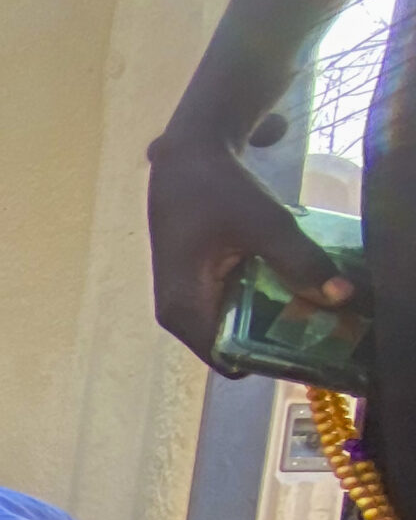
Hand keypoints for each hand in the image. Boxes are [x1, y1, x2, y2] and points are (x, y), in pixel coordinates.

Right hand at [147, 129, 352, 360]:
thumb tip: (341, 297)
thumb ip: (301, 262)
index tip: (308, 338)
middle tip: (316, 316)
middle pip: (233, 347)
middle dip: (274, 336)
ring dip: (267, 319)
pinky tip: (282, 282)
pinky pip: (227, 311)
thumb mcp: (266, 225)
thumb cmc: (217, 192)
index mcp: (185, 310)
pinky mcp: (190, 289)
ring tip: (303, 298)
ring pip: (231, 329)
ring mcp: (182, 303)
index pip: (230, 360)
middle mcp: (177, 317)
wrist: (186, 159)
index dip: (271, 354)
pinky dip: (256, 303)